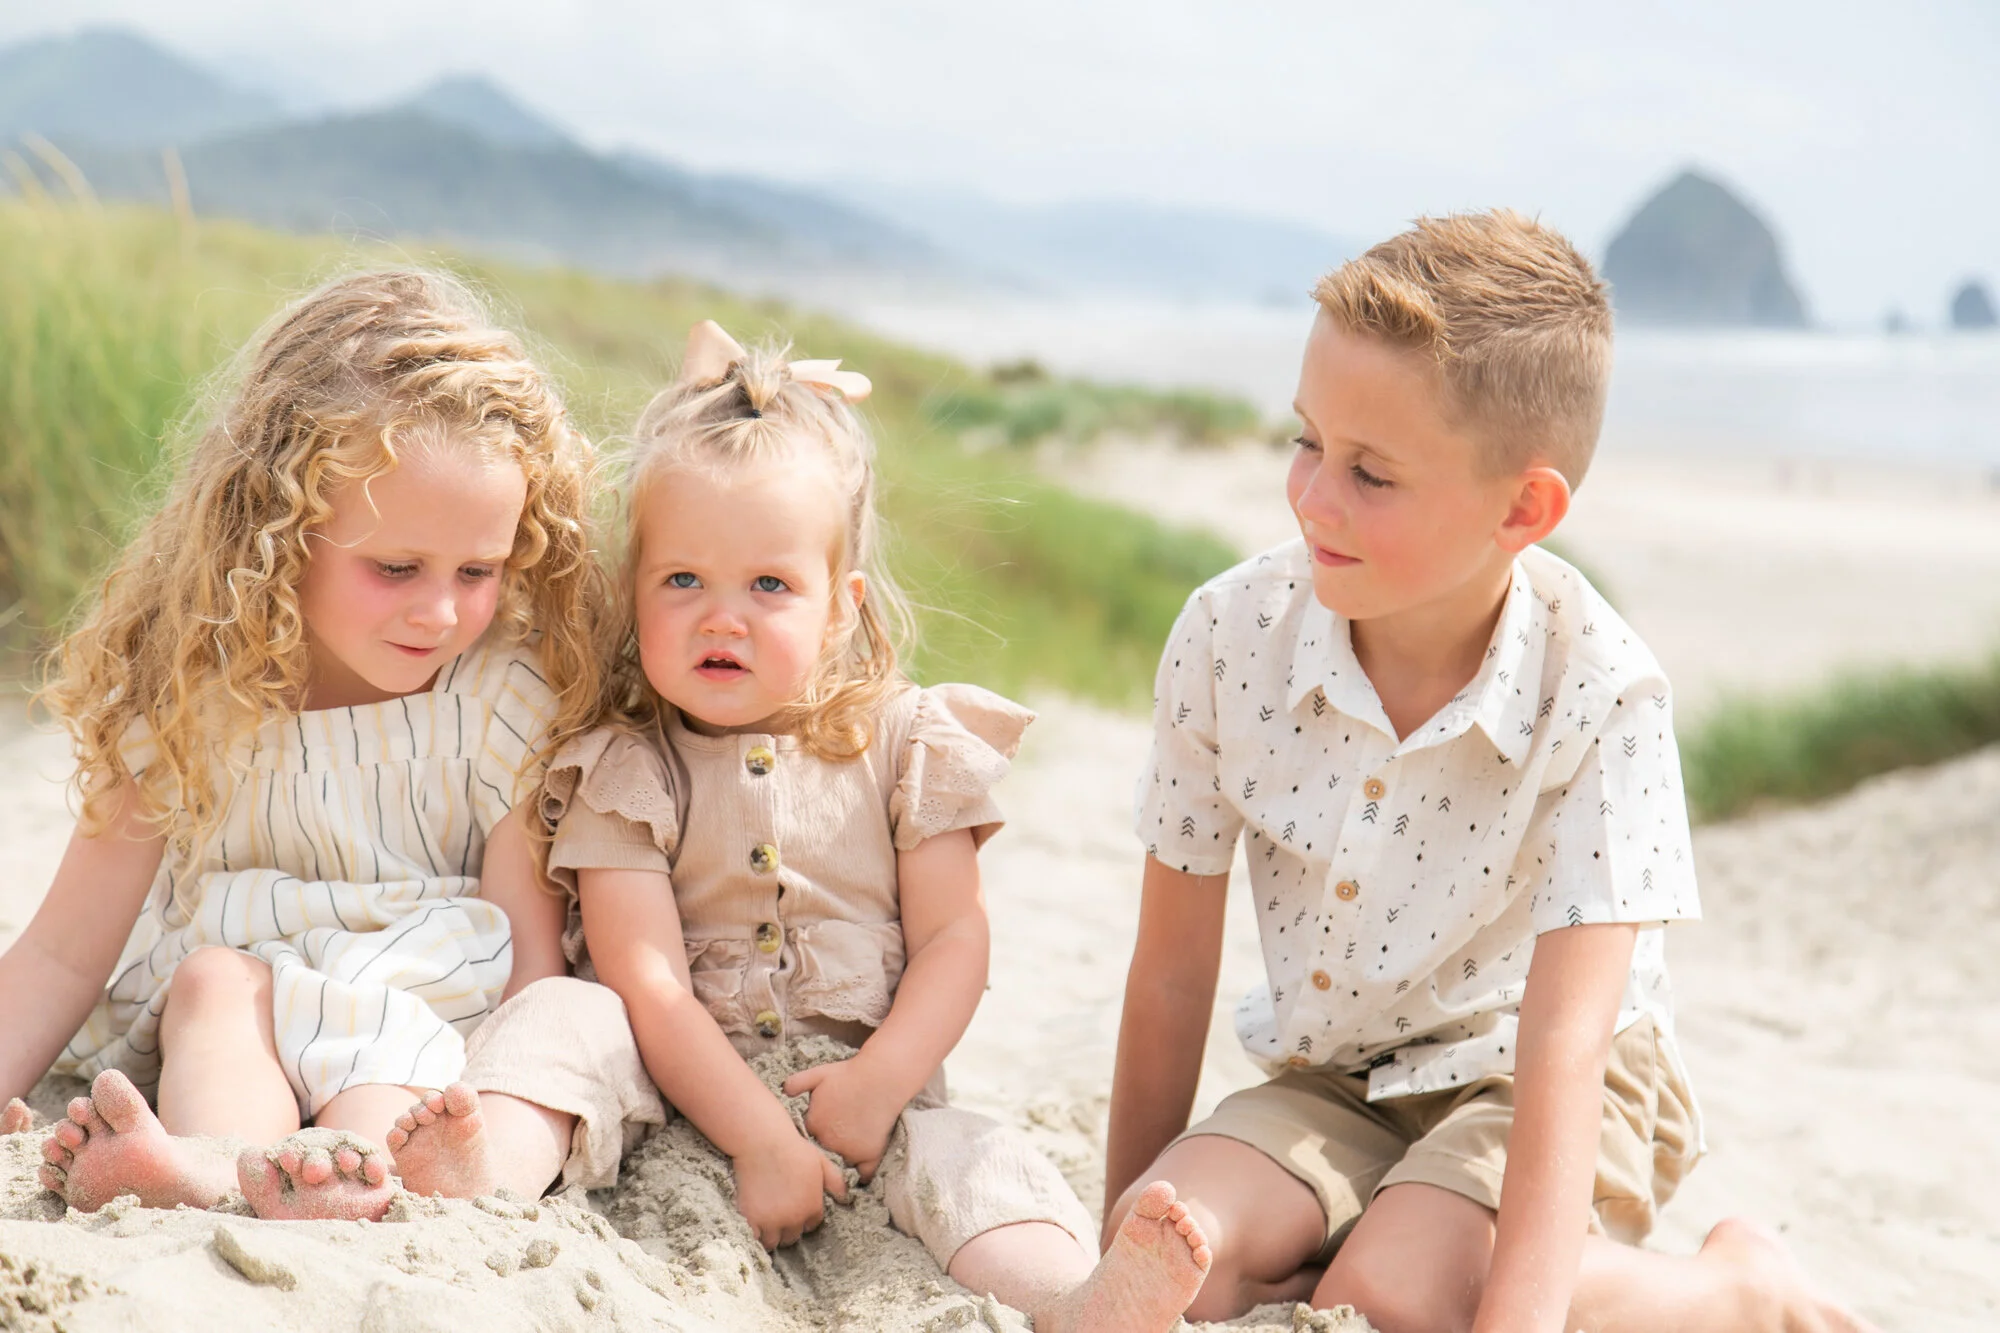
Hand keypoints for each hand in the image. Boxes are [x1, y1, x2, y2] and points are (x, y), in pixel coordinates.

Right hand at [732, 1126, 846, 1249]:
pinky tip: (752, 1223)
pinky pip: (754, 1239)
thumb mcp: (822, 1162)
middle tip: (778, 1216)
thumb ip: (836, 1182)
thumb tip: (846, 1199)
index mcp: (812, 1206)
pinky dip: (754, 1234)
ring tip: (764, 1222)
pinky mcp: (751, 1219)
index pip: (811, 1225)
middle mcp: (794, 1218)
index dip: (803, 1218)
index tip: (794, 1209)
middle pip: (792, 1237)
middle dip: (787, 1229)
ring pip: (772, 1242)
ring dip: (770, 1235)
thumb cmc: (793, 1148)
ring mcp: (772, 1220)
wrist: (764, 1141)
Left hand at [783, 1054, 906, 1182]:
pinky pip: (864, 1175)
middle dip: (828, 1147)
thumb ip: (797, 1082)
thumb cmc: (850, 1075)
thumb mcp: (819, 1074)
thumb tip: (784, 1091)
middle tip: (839, 1137)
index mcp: (813, 1124)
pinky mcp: (870, 1155)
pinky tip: (862, 1171)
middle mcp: (828, 1141)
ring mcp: (849, 1150)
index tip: (823, 1128)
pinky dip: (863, 1176)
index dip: (816, 1133)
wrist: (881, 1078)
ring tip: (850, 1152)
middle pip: (823, 1152)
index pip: (808, 1138)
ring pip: (841, 1165)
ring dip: (843, 1161)